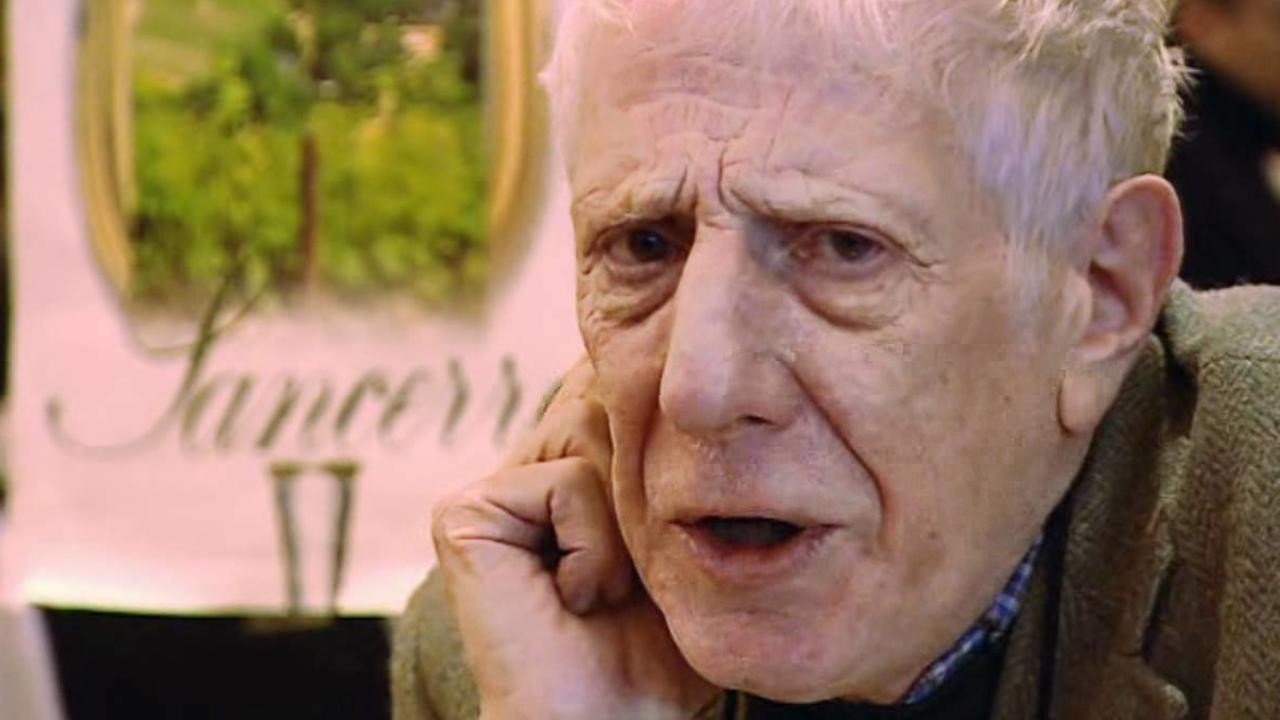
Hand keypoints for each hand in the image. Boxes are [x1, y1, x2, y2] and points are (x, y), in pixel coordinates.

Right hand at [432, 358, 716, 719]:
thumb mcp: (687, 538)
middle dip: (651, 496)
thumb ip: (679, 459)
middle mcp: (529, 468)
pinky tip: (572, 597)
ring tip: (605, 592)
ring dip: (627, 531)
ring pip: (598, 437)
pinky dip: (593, 548)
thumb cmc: (659, 647)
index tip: (664, 539)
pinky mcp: (466, 510)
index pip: (628, 399)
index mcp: (574, 470)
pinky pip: (569, 480)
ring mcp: (496, 489)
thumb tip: (684, 378)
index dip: (667, 445)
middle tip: (635, 579)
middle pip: (618, 408)